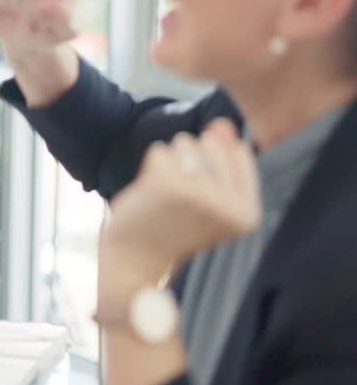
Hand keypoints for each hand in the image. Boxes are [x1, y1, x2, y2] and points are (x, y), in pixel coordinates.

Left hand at [100, 119, 261, 296]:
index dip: (212, 161)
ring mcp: (199, 194)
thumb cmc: (176, 228)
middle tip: (180, 198)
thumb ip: (224, 160)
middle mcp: (229, 205)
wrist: (136, 261)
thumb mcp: (212, 199)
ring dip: (171, 162)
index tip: (199, 192)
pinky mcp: (167, 185)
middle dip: (190, 160)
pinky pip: (160, 151)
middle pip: (211, 143)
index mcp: (249, 213)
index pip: (239, 153)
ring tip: (166, 197)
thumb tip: (222, 123)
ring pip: (185, 143)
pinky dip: (151, 168)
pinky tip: (150, 194)